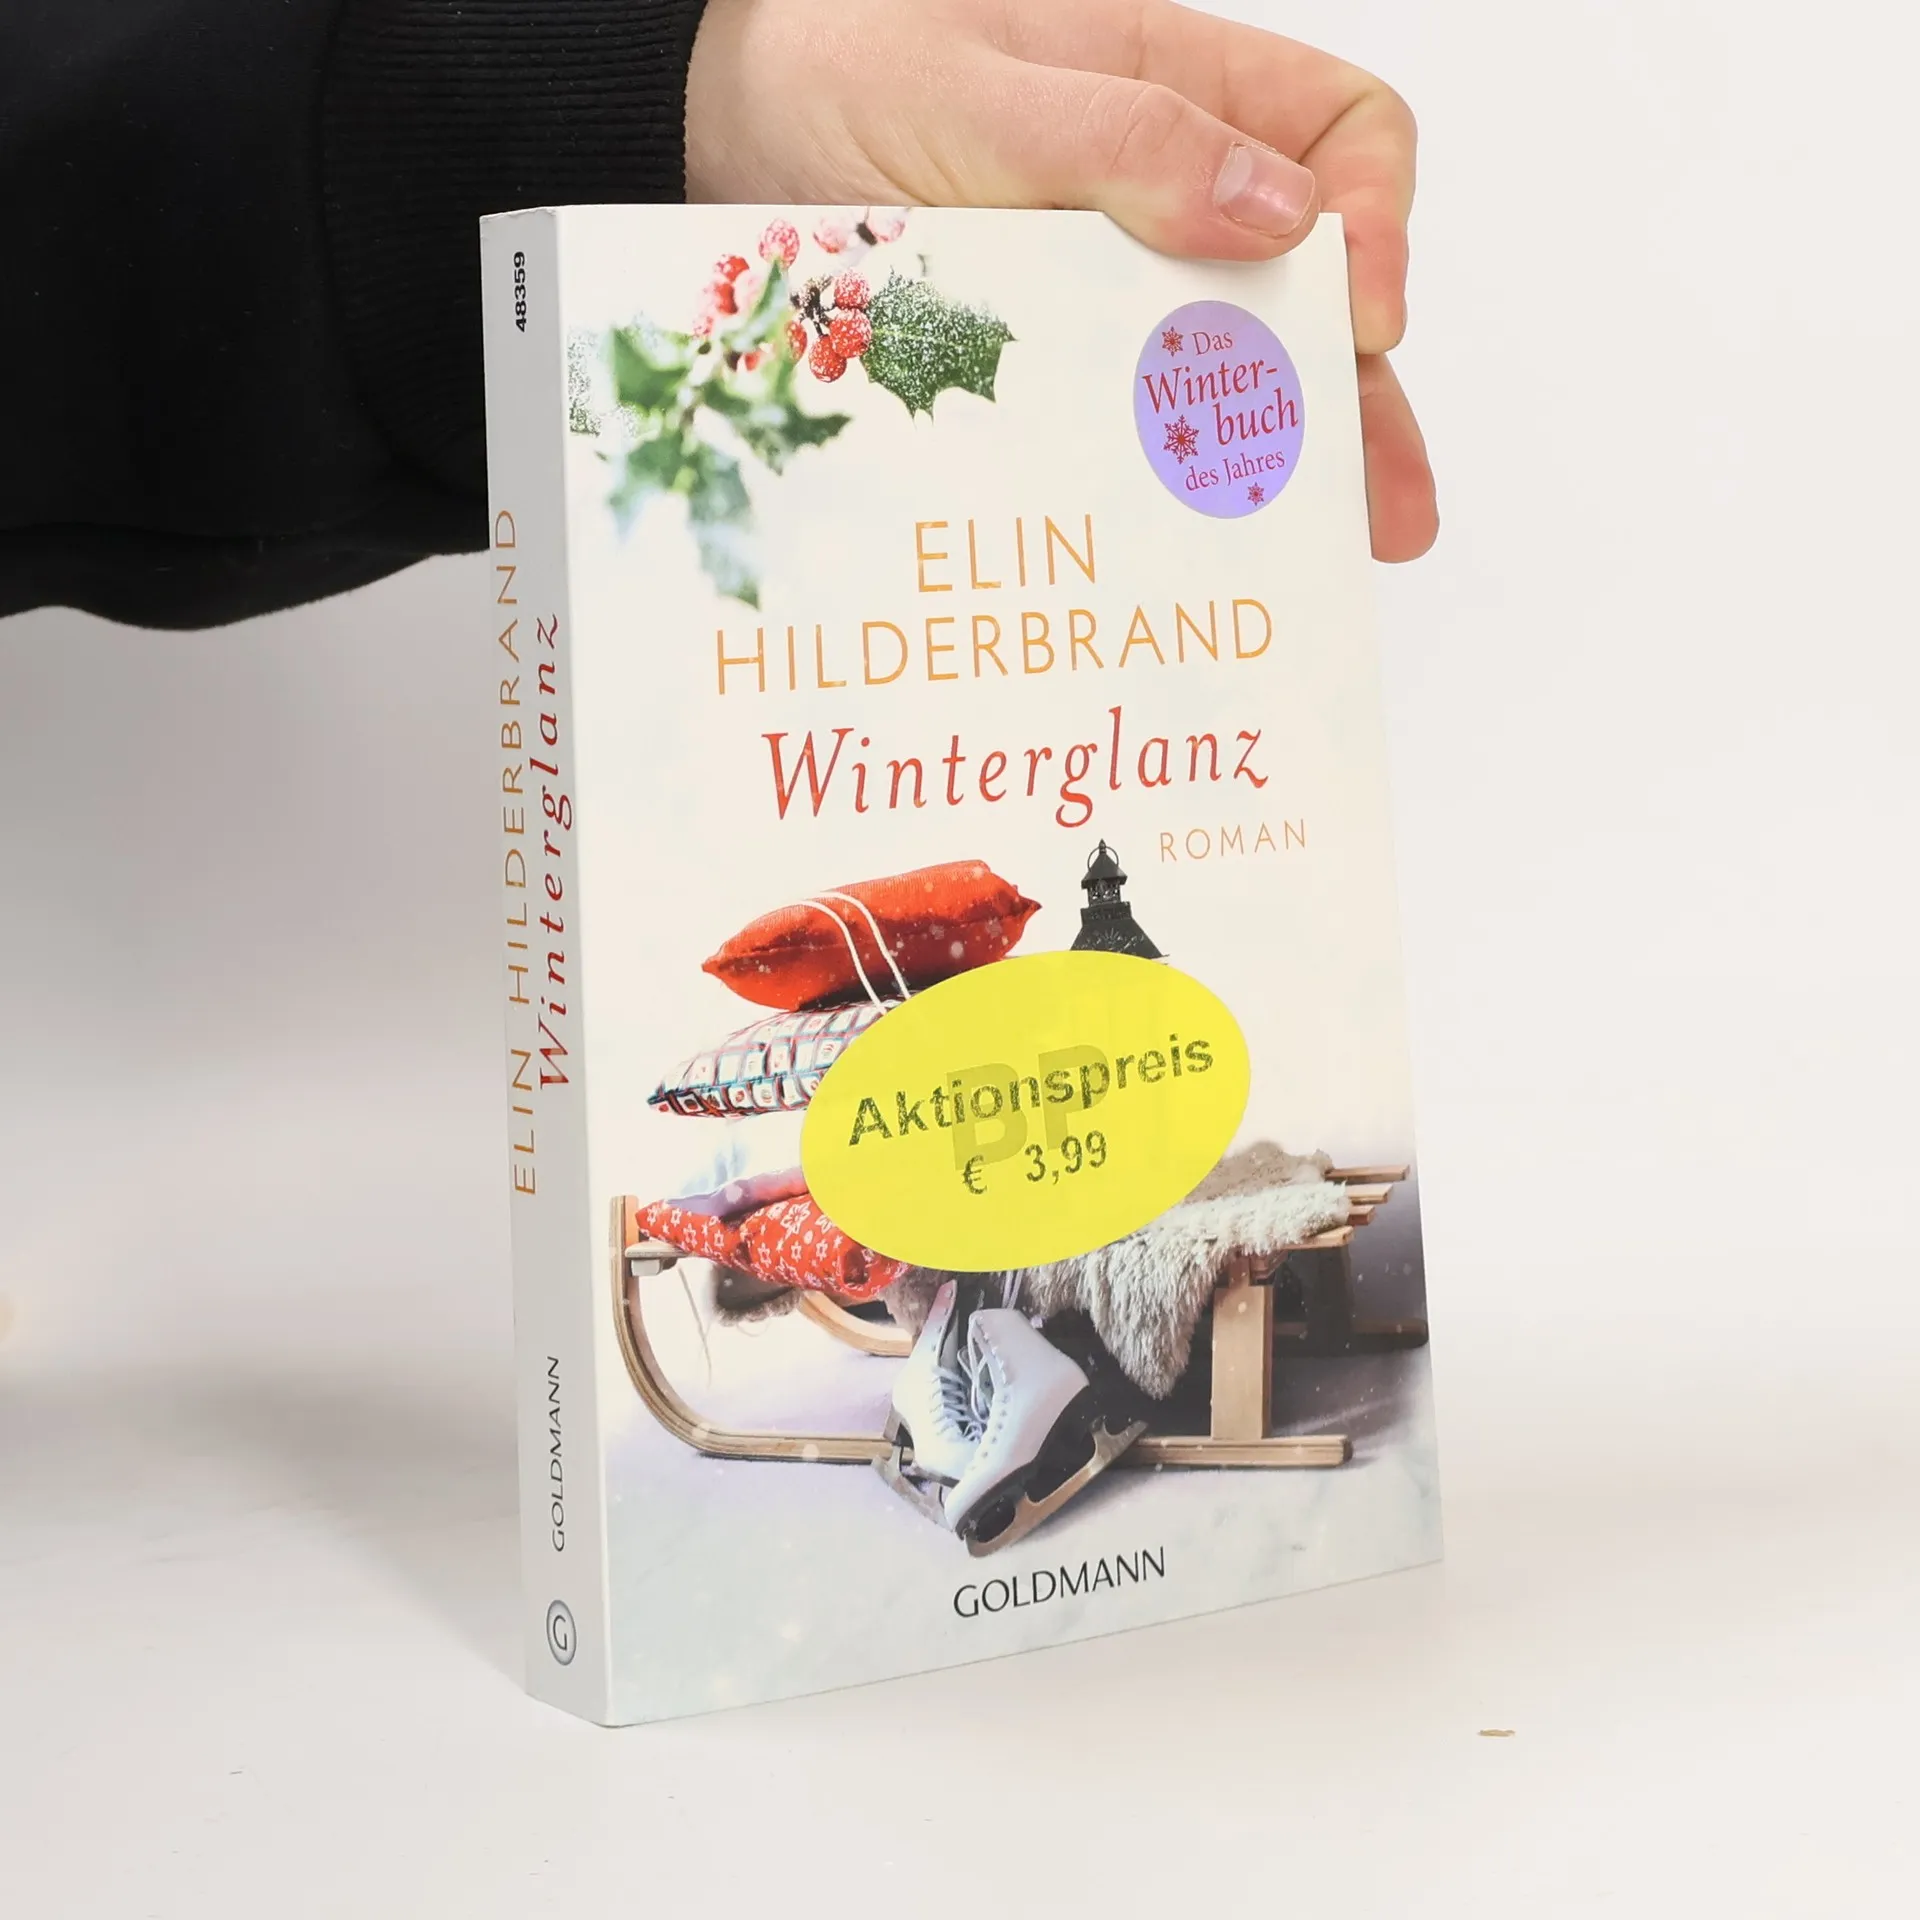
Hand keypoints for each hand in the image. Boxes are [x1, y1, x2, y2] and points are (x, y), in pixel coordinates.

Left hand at [687, 0, 1435, 559]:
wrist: (714, 134)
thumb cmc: (842, 67)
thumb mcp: (984, 89)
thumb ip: (1126, 141)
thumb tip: (1282, 215)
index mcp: (1182, 93)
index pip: (1342, 139)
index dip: (1371, 220)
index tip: (1352, 306)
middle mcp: (1166, 199)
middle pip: (1307, 296)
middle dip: (1356, 398)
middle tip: (1383, 504)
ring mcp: (1108, 297)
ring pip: (1228, 382)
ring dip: (1284, 468)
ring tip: (1331, 554)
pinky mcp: (1048, 372)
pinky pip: (1128, 432)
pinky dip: (1168, 490)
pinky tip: (1196, 550)